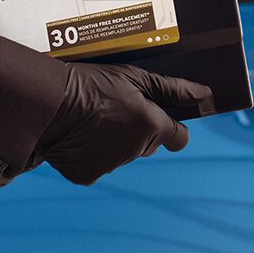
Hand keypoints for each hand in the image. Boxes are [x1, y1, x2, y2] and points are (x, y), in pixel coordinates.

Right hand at [35, 63, 215, 186]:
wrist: (47, 101)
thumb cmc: (91, 83)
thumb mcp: (132, 77)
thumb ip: (172, 88)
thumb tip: (206, 95)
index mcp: (151, 126)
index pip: (179, 137)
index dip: (171, 128)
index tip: (159, 119)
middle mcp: (136, 150)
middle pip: (148, 145)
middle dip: (137, 132)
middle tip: (114, 111)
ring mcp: (111, 166)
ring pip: (121, 156)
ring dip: (113, 143)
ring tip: (91, 121)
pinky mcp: (88, 175)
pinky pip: (96, 165)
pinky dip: (89, 154)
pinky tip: (77, 135)